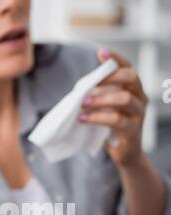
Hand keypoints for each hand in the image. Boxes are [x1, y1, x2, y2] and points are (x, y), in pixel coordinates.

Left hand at [79, 48, 148, 167]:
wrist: (125, 154)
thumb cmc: (113, 128)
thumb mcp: (107, 108)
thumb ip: (100, 95)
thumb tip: (81, 86)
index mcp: (134, 89)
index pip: (128, 67)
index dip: (116, 58)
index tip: (100, 52)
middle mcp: (141, 98)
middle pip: (131, 78)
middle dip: (109, 78)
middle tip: (88, 87)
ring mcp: (139, 114)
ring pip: (124, 99)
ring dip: (100, 99)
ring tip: (83, 103)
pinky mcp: (133, 130)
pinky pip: (116, 120)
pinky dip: (97, 117)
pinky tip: (83, 119)